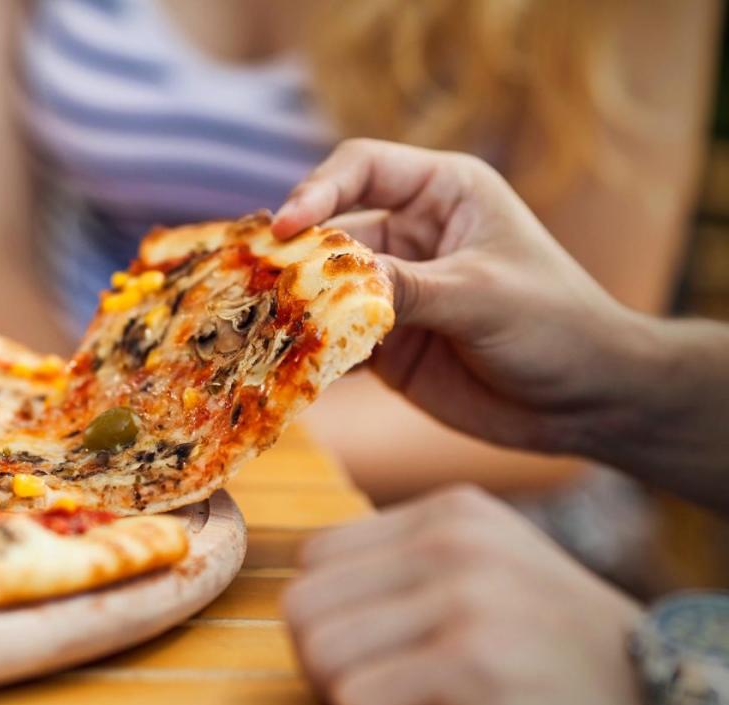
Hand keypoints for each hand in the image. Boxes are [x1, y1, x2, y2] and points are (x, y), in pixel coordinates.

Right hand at [273, 139, 651, 454]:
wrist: (585, 402)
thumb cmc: (555, 326)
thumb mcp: (481, 297)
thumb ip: (406, 287)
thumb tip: (330, 284)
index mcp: (442, 194)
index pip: (362, 168)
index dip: (319, 190)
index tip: (287, 226)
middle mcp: (411, 234)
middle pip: (331, 230)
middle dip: (293, 256)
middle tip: (253, 282)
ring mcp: (395, 289)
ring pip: (324, 287)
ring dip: (294, 304)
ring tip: (257, 323)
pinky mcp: (386, 342)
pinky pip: (334, 337)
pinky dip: (309, 348)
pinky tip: (286, 361)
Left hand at [283, 485, 645, 704]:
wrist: (658, 699)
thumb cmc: (551, 649)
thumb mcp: (482, 571)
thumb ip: (401, 568)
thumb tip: (301, 602)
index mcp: (446, 511)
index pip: (313, 560)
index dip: (337, 619)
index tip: (396, 648)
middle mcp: (450, 540)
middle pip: (301, 608)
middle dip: (334, 663)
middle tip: (402, 685)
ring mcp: (463, 597)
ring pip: (318, 656)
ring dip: (363, 698)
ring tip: (431, 700)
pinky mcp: (473, 662)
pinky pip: (357, 703)